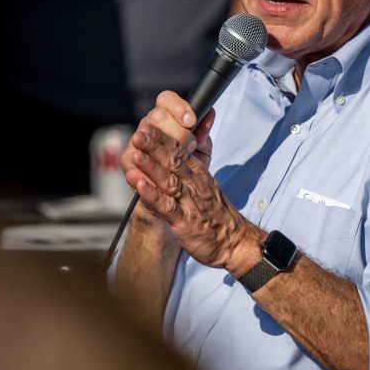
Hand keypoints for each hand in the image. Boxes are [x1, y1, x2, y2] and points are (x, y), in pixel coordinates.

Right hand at [120, 90, 213, 180]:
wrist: (180, 187)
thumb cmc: (190, 161)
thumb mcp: (201, 147)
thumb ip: (203, 130)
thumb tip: (209, 112)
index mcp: (166, 116)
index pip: (166, 100)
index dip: (179, 107)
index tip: (192, 120)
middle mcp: (148, 125)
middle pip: (156, 116)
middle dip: (177, 131)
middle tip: (190, 146)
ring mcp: (136, 142)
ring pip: (143, 136)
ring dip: (161, 148)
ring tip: (175, 158)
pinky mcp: (128, 160)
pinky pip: (133, 161)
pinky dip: (146, 167)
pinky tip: (156, 173)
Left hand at [123, 98, 257, 271]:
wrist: (235, 242)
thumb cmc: (218, 215)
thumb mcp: (209, 185)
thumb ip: (195, 167)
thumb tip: (190, 147)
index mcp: (199, 175)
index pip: (181, 151)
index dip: (163, 138)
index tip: (149, 127)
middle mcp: (195, 185)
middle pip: (173, 161)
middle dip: (155, 146)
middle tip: (139, 133)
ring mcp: (190, 202)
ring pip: (168, 180)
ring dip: (151, 166)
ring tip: (135, 153)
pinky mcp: (185, 221)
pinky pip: (167, 206)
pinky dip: (152, 195)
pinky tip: (140, 185)